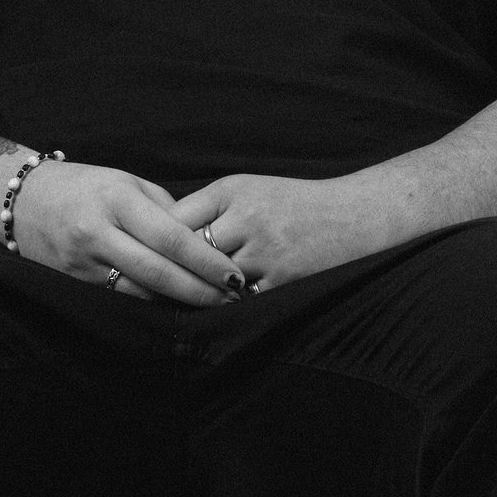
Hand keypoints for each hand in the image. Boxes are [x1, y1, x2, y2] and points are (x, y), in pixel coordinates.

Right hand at [9, 159, 245, 305]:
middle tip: (232, 298)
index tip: (234, 274)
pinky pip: (119, 297)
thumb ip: (164, 209)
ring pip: (139, 291)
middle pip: (157, 272)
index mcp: (118, 200)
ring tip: (212, 305)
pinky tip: (173, 306)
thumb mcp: (127, 183)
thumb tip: (203, 237)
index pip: (170, 237)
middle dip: (199, 290)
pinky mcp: (73, 282)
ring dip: (178, 302)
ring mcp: (82, 261)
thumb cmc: (87, 186)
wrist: (23, 200)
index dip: (206, 260)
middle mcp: (98, 232)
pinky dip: (150, 303)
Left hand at [169, 173, 394, 292]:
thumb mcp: (247, 189)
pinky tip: (219, 306)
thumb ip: (206, 208)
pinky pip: (240, 300)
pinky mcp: (282, 279)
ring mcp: (265, 251)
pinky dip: (228, 304)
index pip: (174, 221)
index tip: (142, 257)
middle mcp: (247, 217)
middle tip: (150, 287)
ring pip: (210, 280)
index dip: (156, 243)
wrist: (353, 215)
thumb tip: (158, 237)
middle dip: (172, 271)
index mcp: (232, 191)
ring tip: (180, 300)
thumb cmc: (291, 203)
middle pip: (188, 253)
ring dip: (198, 291)